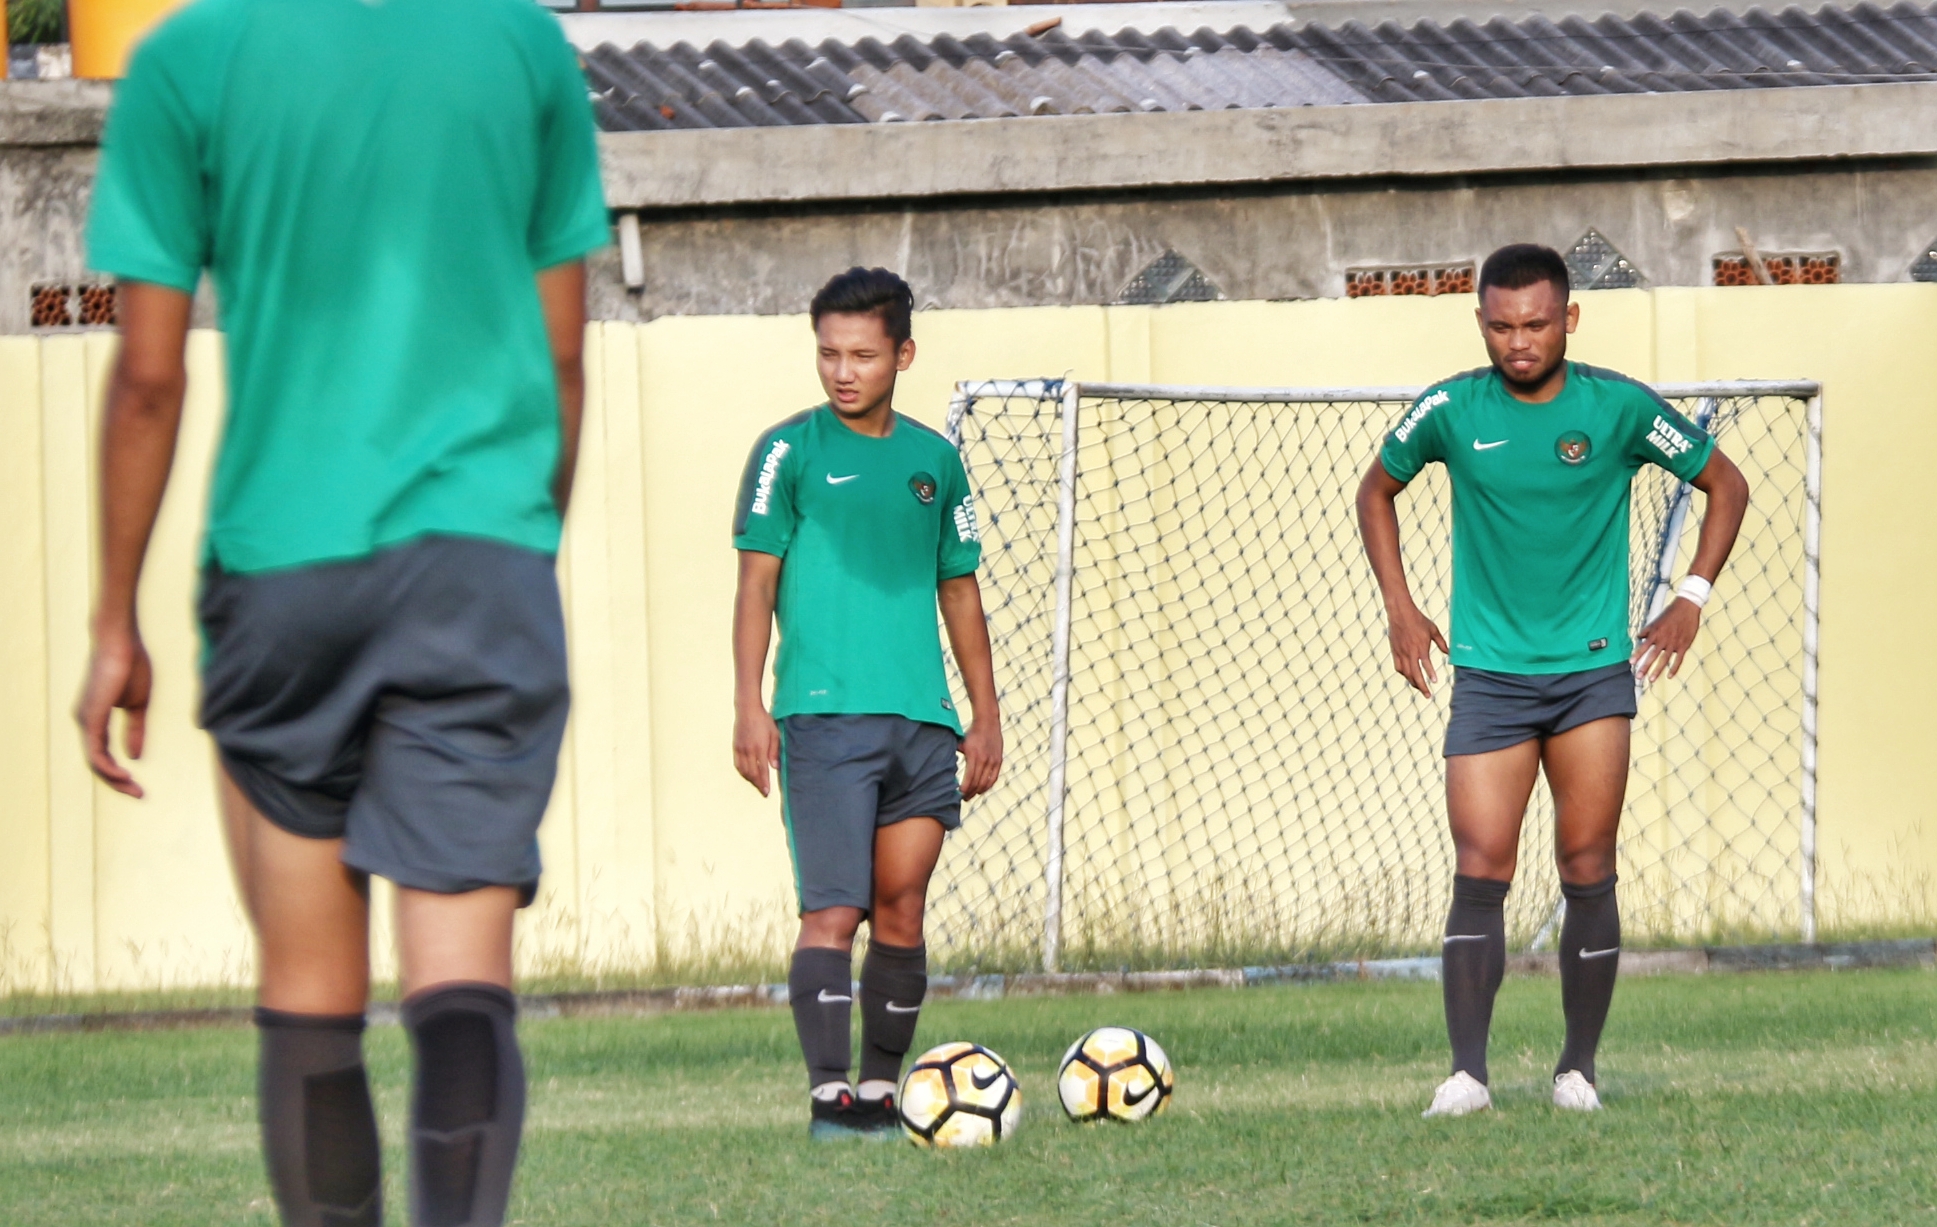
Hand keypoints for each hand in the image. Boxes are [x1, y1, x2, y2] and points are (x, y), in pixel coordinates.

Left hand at [77, 621, 151, 798]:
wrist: (120, 641)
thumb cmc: (131, 666)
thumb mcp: (138, 705)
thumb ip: (135, 730)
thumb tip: (135, 756)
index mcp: (95, 719)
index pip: (103, 755)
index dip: (120, 773)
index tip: (140, 786)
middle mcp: (85, 722)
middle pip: (97, 764)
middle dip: (118, 783)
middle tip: (140, 795)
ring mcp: (85, 720)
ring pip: (95, 762)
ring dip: (114, 780)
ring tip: (135, 789)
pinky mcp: (90, 717)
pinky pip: (95, 752)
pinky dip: (108, 767)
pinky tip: (123, 775)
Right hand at [733, 704, 780, 795]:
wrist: (747, 710)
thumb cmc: (764, 721)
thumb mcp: (774, 734)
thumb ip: (775, 751)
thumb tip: (775, 767)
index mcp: (759, 748)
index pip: (762, 770)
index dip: (764, 782)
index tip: (767, 792)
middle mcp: (748, 751)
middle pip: (752, 773)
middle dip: (758, 784)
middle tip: (763, 792)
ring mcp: (740, 749)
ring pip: (743, 770)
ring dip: (750, 779)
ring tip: (757, 784)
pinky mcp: (735, 747)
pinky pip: (737, 764)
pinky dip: (742, 772)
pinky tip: (747, 775)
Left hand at [958, 718, 1002, 799]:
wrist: (987, 721)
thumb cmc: (971, 733)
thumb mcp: (960, 743)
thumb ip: (953, 755)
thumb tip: (943, 768)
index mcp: (973, 755)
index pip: (969, 779)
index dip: (964, 789)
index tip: (958, 794)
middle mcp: (984, 759)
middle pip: (977, 783)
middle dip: (970, 793)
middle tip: (963, 798)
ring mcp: (993, 761)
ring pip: (986, 783)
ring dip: (978, 791)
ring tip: (971, 795)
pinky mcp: (998, 760)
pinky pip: (993, 778)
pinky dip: (988, 786)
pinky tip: (982, 790)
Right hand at [1387, 602, 1448, 696]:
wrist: (1400, 613)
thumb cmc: (1418, 620)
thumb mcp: (1433, 630)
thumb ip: (1442, 642)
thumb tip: (1449, 653)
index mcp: (1420, 647)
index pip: (1426, 665)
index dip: (1430, 674)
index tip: (1435, 682)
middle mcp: (1410, 652)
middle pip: (1415, 674)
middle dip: (1421, 686)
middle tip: (1428, 695)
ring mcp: (1401, 653)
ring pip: (1406, 673)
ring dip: (1413, 682)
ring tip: (1419, 687)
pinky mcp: (1395, 651)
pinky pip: (1398, 667)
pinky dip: (1404, 673)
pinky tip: (1408, 676)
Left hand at [1633, 598, 1701, 681]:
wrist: (1687, 608)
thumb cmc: (1670, 613)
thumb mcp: (1656, 620)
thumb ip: (1647, 630)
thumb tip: (1638, 637)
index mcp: (1655, 633)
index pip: (1644, 646)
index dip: (1637, 655)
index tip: (1631, 663)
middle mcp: (1663, 640)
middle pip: (1652, 656)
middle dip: (1645, 667)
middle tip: (1638, 677)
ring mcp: (1674, 643)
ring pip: (1664, 660)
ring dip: (1657, 670)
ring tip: (1651, 680)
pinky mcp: (1684, 645)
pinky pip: (1679, 659)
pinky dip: (1674, 668)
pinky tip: (1669, 676)